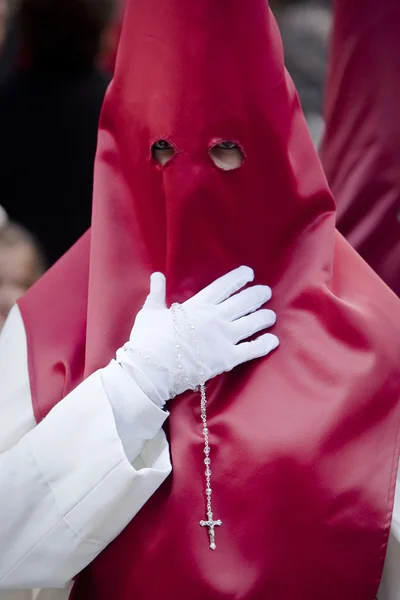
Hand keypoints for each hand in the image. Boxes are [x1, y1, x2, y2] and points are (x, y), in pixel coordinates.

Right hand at [117, 266, 278, 405]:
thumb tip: (157, 276)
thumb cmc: (148, 340)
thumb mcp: (150, 312)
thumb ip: (157, 293)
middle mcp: (216, 317)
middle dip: (258, 295)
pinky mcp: (228, 358)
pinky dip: (264, 344)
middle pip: (244, 301)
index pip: (224, 286)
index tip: (249, 273)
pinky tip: (273, 340)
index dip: (239, 278)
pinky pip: (252, 349)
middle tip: (266, 292)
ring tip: (271, 315)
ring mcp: (224, 337)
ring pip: (252, 322)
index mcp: (198, 305)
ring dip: (264, 317)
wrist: (151, 369)